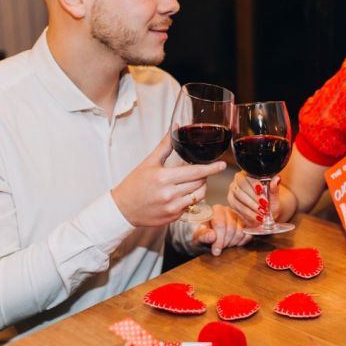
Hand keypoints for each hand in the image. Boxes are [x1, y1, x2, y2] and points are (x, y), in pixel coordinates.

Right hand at [111, 133, 225, 226]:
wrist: (122, 209)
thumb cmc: (135, 184)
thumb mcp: (149, 162)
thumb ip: (165, 145)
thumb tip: (175, 127)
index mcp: (164, 178)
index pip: (195, 172)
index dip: (211, 168)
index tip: (222, 165)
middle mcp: (170, 194)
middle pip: (200, 184)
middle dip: (204, 176)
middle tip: (201, 171)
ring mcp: (172, 208)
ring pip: (198, 196)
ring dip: (201, 188)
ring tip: (194, 181)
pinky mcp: (173, 218)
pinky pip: (190, 206)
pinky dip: (191, 199)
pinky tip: (183, 194)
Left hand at [192, 204, 252, 255]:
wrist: (207, 238)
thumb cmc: (201, 235)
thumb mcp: (198, 237)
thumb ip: (203, 235)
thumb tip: (212, 236)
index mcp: (216, 209)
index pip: (220, 224)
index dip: (219, 240)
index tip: (216, 251)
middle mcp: (229, 211)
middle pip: (231, 229)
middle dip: (225, 242)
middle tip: (218, 249)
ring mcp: (239, 217)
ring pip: (240, 232)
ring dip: (232, 243)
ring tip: (224, 246)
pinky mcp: (246, 225)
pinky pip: (248, 236)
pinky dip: (241, 243)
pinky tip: (232, 244)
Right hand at [226, 171, 279, 224]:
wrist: (267, 210)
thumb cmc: (270, 200)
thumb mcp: (274, 195)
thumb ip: (274, 188)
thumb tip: (276, 179)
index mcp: (247, 175)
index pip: (246, 177)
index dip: (253, 184)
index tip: (261, 190)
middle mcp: (237, 183)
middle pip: (239, 190)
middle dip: (252, 199)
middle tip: (263, 206)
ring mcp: (232, 194)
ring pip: (236, 201)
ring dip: (250, 209)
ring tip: (261, 214)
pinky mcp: (232, 205)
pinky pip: (236, 210)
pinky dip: (247, 215)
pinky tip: (257, 218)